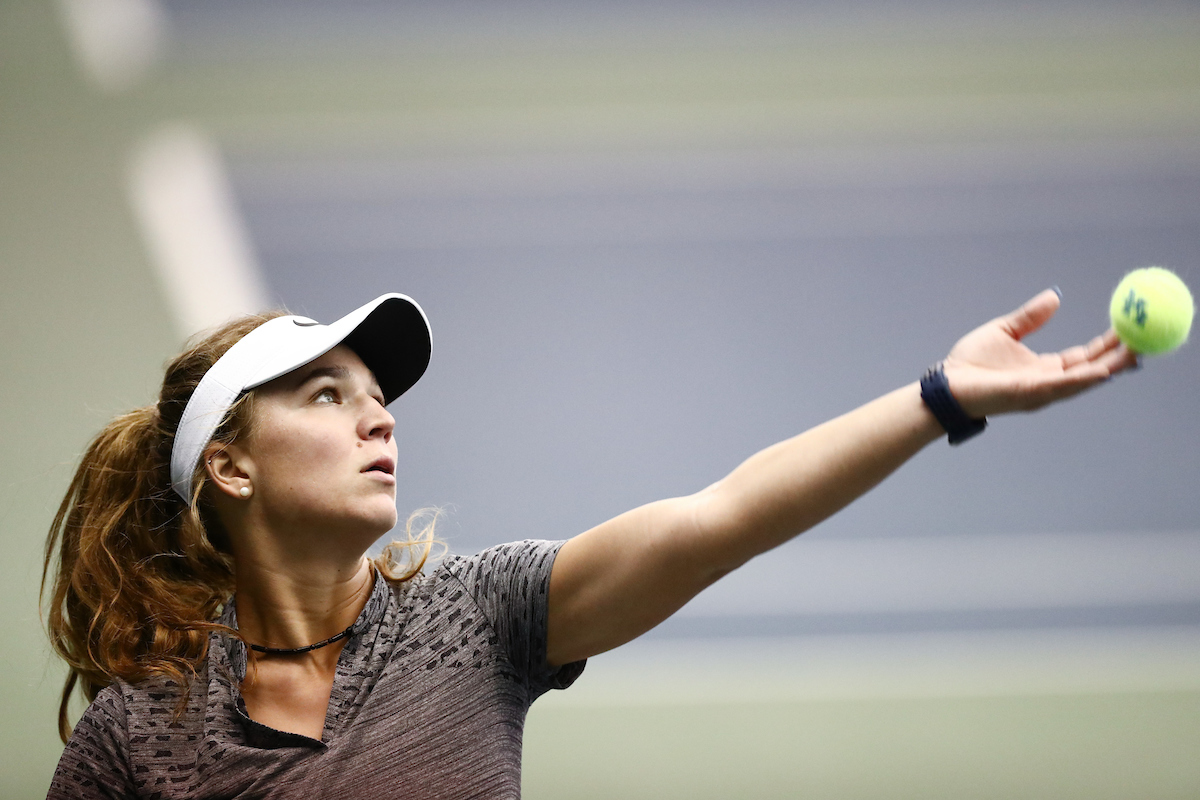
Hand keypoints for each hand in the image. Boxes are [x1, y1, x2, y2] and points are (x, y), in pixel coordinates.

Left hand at [942, 288, 1138, 417]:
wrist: (946, 385)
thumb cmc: (969, 363)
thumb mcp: (1005, 331)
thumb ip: (1031, 317)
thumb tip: (1055, 296)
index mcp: (1044, 368)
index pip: (1085, 357)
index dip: (1107, 344)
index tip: (1129, 327)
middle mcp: (1048, 382)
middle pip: (1093, 369)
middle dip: (1119, 357)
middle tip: (1146, 339)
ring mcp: (1041, 391)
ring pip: (1084, 380)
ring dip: (1110, 367)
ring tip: (1136, 352)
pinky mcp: (1029, 394)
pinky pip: (1061, 386)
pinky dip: (1083, 379)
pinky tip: (1102, 370)